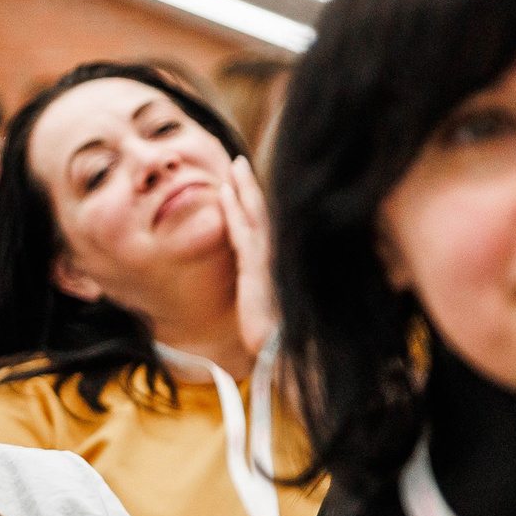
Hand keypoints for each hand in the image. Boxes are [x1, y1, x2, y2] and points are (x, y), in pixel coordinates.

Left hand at [224, 154, 278, 353]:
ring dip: (244, 188)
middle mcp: (285, 252)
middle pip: (268, 210)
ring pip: (257, 214)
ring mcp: (274, 256)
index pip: (276, 223)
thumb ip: (277, 284)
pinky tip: (225, 192)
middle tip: (239, 163)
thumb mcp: (281, 305)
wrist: (285, 353)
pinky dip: (235, 209)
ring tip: (234, 166)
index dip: (262, 202)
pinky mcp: (259, 266)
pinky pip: (243, 230)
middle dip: (252, 185)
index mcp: (290, 259)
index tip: (248, 183)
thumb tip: (274, 276)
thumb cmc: (289, 335)